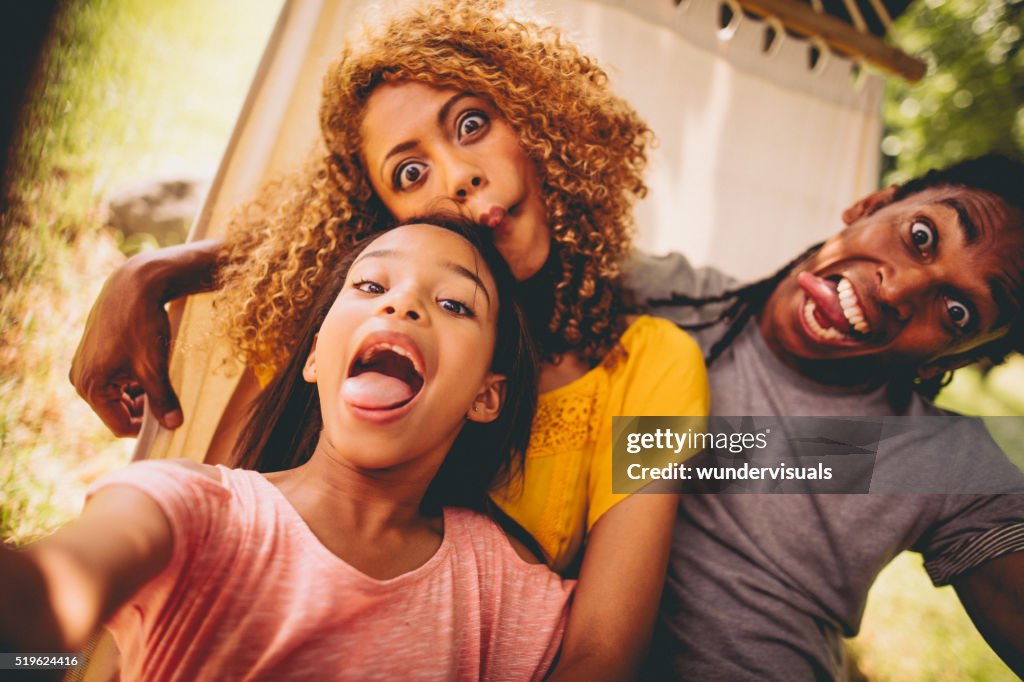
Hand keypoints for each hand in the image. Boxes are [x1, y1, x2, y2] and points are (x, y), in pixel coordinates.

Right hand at [70, 253, 182, 436]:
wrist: (133, 284)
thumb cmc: (141, 325)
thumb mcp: (154, 367)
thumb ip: (163, 400)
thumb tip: (173, 425)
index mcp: (91, 386)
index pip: (119, 425)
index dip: (146, 428)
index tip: (170, 422)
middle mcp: (81, 379)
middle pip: (118, 410)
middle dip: (144, 409)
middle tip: (171, 401)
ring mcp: (85, 365)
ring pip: (118, 394)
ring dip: (141, 393)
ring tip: (163, 380)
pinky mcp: (93, 353)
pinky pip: (115, 378)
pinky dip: (134, 378)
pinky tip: (152, 367)